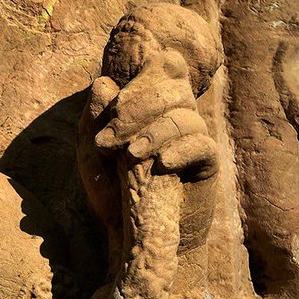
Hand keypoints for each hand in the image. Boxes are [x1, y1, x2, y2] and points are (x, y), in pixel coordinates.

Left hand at [87, 46, 216, 181]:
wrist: (130, 233)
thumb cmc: (111, 189)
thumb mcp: (92, 153)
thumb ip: (95, 118)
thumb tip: (103, 82)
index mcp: (152, 104)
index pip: (166, 65)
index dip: (147, 74)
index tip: (116, 104)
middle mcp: (176, 115)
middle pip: (175, 87)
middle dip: (138, 108)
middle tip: (108, 140)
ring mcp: (194, 138)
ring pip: (186, 115)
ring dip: (153, 133)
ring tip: (129, 156)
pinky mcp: (207, 165)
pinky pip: (203, 144)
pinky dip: (180, 150)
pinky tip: (161, 165)